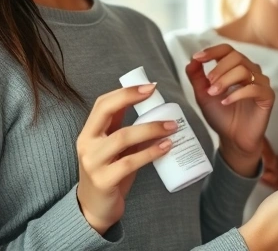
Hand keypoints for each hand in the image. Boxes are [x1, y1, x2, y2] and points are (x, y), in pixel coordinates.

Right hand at [76, 85, 178, 233]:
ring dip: (150, 128)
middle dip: (130, 98)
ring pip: (122, 137)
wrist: (94, 208)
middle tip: (156, 94)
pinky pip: (130, 162)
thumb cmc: (110, 172)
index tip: (150, 86)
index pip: (102, 104)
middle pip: (106, 112)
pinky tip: (167, 147)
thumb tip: (156, 108)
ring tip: (173, 126)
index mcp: (89, 133)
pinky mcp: (104, 180)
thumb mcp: (116, 148)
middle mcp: (86, 145)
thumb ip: (127, 129)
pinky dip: (151, 152)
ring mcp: (93, 163)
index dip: (125, 92)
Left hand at [187, 44, 274, 175]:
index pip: (227, 50)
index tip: (198, 58)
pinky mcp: (267, 96)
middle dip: (219, 69)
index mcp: (236, 68)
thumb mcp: (203, 95)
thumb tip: (192, 61)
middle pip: (237, 57)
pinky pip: (254, 88)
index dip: (213, 51)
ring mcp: (261, 83)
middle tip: (209, 84)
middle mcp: (251, 72)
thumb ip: (197, 78)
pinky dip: (237, 94)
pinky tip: (226, 102)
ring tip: (214, 94)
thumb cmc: (222, 116)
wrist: (233, 139)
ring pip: (244, 70)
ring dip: (225, 80)